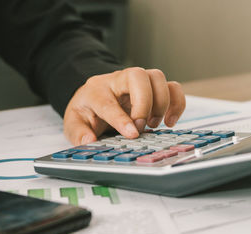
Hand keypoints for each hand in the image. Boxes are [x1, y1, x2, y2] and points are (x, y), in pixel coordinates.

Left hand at [64, 67, 185, 144]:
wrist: (93, 99)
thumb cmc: (86, 111)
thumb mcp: (73, 123)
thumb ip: (78, 133)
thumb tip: (89, 140)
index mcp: (95, 90)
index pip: (109, 101)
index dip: (121, 119)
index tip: (132, 134)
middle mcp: (118, 80)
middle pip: (137, 75)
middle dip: (144, 103)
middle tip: (142, 126)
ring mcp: (137, 82)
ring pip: (157, 77)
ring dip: (161, 103)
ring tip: (154, 124)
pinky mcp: (152, 88)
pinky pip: (172, 87)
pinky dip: (176, 103)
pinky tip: (169, 121)